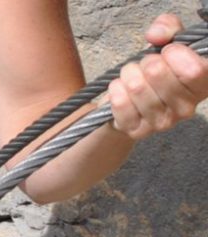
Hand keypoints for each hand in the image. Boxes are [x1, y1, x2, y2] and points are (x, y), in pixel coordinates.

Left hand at [108, 14, 207, 139]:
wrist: (129, 96)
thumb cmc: (153, 67)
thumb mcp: (165, 40)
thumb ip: (167, 27)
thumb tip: (156, 35)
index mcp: (202, 84)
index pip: (194, 70)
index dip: (175, 54)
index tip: (167, 51)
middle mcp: (188, 107)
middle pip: (157, 73)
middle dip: (145, 62)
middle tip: (146, 66)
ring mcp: (164, 122)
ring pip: (136, 87)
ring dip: (128, 75)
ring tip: (133, 77)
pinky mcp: (139, 131)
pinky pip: (120, 102)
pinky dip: (115, 89)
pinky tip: (122, 91)